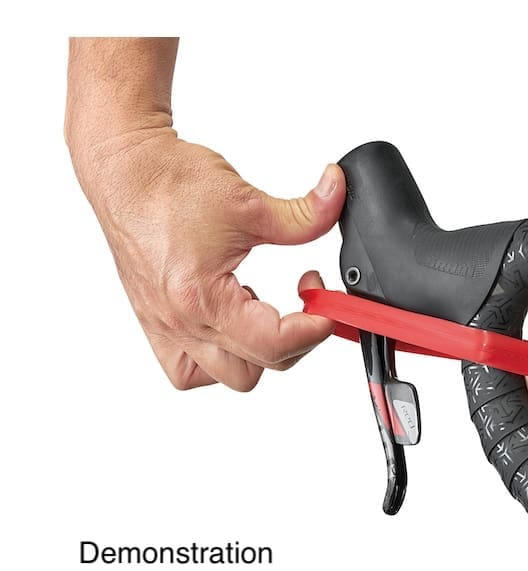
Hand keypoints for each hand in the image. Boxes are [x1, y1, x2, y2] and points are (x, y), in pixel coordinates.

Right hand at [70, 127, 344, 390]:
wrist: (124, 170)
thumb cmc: (168, 182)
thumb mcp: (249, 201)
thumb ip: (305, 212)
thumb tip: (337, 196)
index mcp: (201, 297)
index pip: (272, 344)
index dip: (313, 329)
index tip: (328, 307)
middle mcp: (179, 323)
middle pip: (256, 369)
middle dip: (294, 339)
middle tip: (305, 300)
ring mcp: (165, 327)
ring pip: (223, 378)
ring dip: (255, 354)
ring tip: (264, 309)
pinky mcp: (156, 322)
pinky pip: (189, 370)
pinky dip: (218, 359)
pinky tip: (232, 323)